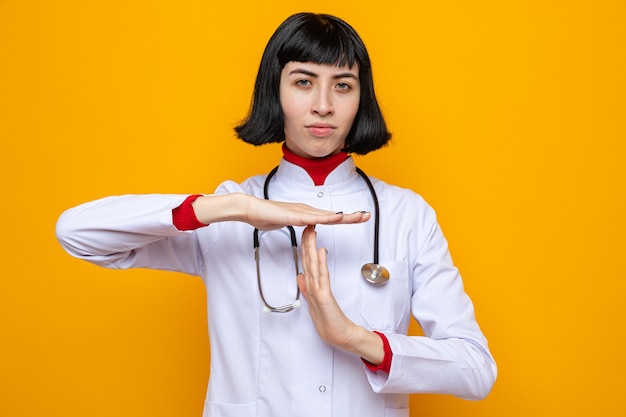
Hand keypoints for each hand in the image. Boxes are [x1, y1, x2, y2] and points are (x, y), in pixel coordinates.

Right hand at [246, 197, 369, 230]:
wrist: (251, 209)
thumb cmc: (266, 216)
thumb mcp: (287, 223)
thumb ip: (298, 225)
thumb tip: (306, 227)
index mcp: (307, 214)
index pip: (330, 217)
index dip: (345, 218)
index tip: (358, 217)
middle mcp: (308, 211)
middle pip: (334, 215)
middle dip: (351, 216)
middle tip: (367, 215)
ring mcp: (302, 212)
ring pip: (328, 215)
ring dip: (344, 216)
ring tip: (359, 216)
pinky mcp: (295, 216)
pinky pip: (314, 218)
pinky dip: (327, 218)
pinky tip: (337, 218)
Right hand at [297, 225, 384, 364]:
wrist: (339, 335)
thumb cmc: (329, 321)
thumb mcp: (316, 302)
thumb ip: (308, 288)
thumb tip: (301, 276)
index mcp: (312, 287)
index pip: (307, 263)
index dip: (305, 248)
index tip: (305, 234)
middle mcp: (313, 287)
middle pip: (308, 261)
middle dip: (306, 243)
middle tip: (306, 227)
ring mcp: (317, 291)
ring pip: (313, 266)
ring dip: (311, 248)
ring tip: (311, 233)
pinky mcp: (324, 297)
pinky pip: (322, 277)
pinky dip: (321, 263)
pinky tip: (321, 251)